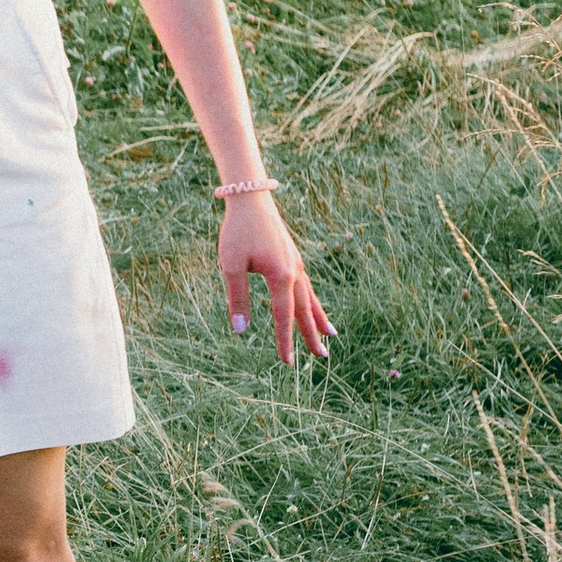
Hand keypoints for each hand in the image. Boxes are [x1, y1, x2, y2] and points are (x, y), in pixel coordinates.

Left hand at [221, 195, 330, 364]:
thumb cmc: (238, 231)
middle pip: (305, 310)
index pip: (283, 316)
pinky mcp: (293, 257)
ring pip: (310, 297)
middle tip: (323, 357)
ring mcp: (296, 263)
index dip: (284, 341)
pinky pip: (307, 285)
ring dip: (318, 318)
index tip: (287, 362)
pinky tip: (313, 307)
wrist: (250, 199)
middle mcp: (294, 271)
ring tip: (331, 335)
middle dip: (312, 334)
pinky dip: (313, 300)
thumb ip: (238, 298)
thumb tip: (240, 330)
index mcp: (280, 275)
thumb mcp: (231, 265)